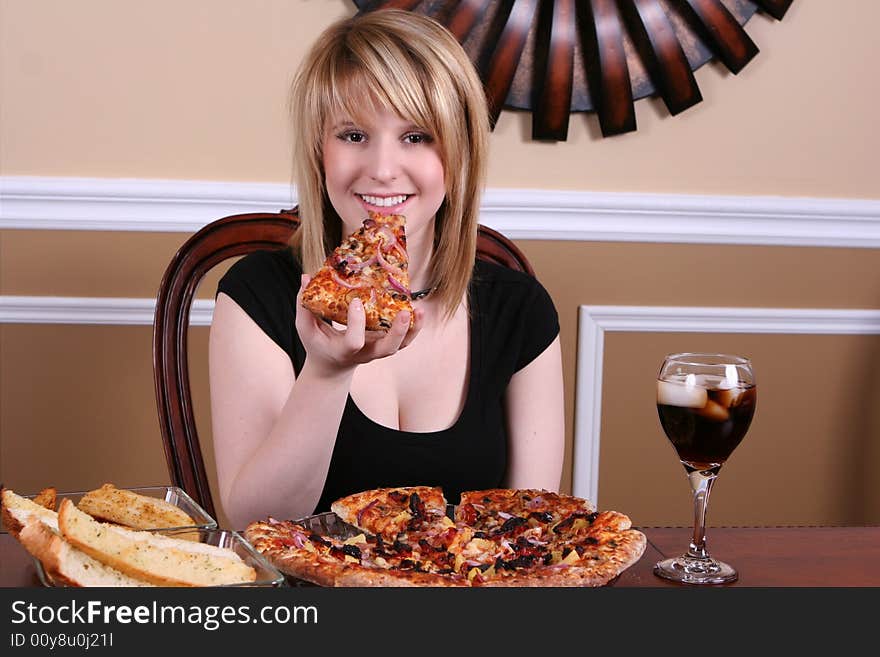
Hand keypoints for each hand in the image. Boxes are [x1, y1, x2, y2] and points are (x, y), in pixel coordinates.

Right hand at [295, 275, 422, 376]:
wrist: (332, 366)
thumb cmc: (318, 345)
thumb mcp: (306, 329)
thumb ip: (304, 305)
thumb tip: (306, 277)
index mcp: (345, 351)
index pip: (354, 341)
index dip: (356, 323)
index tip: (355, 301)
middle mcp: (366, 353)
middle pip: (387, 349)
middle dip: (397, 332)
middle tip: (403, 312)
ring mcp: (378, 349)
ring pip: (401, 345)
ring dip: (412, 329)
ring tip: (419, 310)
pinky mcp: (386, 343)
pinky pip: (405, 339)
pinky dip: (414, 327)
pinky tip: (418, 311)